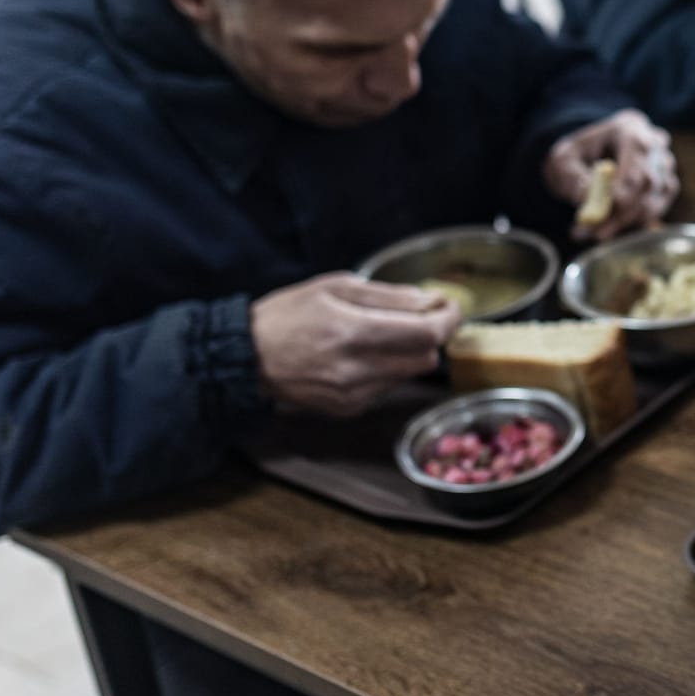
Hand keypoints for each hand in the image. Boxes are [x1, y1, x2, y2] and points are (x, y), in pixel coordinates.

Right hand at [251, 273, 463, 416]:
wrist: (245, 358)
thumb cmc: (288, 315)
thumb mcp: (334, 287)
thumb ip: (387, 295)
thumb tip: (429, 301)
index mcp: (352, 332)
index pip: (426, 333)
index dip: (448, 319)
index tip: (449, 307)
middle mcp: (356, 369)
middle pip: (426, 357)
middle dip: (428, 335)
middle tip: (416, 317)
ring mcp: (353, 394)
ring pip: (409, 373)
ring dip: (408, 352)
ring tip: (379, 335)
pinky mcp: (348, 408)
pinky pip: (388, 386)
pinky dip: (387, 369)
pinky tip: (360, 357)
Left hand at [544, 109, 678, 239]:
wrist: (589, 158)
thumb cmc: (577, 156)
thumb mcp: (563, 162)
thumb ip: (573, 178)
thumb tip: (586, 199)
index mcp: (630, 128)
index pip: (638, 154)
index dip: (625, 183)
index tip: (605, 210)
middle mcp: (654, 144)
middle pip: (648, 181)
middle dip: (620, 212)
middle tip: (593, 232)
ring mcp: (664, 166)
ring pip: (652, 200)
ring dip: (623, 222)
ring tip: (590, 232)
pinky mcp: (666, 187)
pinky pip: (655, 210)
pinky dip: (632, 223)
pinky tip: (608, 227)